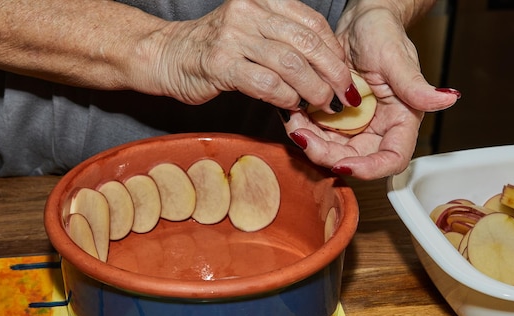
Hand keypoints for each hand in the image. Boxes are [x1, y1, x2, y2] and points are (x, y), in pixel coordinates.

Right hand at [150, 0, 357, 111]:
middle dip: (332, 73)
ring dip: (313, 90)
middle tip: (343, 95)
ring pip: (291, 65)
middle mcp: (250, 11)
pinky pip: (267, 84)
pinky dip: (286, 98)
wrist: (168, 55)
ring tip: (322, 105)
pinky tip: (292, 107)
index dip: (335, 52)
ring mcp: (234, 36)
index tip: (344, 75)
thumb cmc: (218, 48)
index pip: (313, 23)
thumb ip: (285, 40)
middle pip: (307, 44)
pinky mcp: (221, 64)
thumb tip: (329, 67)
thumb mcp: (253, 30)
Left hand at [281, 5, 459, 179]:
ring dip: (311, 144)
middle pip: (355, 160)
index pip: (391, 159)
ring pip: (333, 151)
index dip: (369, 169)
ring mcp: (355, 127)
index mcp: (400, 120)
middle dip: (328, 155)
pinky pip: (318, 135)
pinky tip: (294, 116)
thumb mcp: (396, 58)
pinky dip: (304, 130)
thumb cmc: (382, 32)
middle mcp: (378, 129)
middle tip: (303, 137)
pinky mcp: (335, 120)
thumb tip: (447, 99)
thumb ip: (416, 85)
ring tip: (295, 122)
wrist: (358, 22)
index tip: (343, 163)